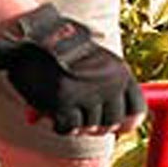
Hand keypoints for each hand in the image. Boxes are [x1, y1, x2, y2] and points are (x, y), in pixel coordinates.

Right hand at [0, 4, 145, 135]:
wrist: (30, 37)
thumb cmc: (61, 51)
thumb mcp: (94, 62)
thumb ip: (108, 90)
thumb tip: (127, 127)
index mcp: (120, 70)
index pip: (137, 111)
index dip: (126, 123)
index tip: (115, 126)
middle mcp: (108, 83)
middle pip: (111, 124)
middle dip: (96, 126)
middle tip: (80, 117)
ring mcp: (87, 93)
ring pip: (88, 128)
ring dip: (75, 123)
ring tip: (61, 105)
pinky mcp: (65, 103)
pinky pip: (68, 129)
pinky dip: (59, 125)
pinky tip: (51, 111)